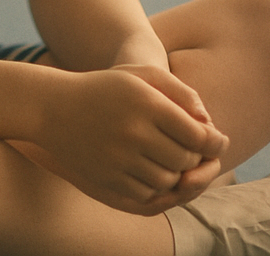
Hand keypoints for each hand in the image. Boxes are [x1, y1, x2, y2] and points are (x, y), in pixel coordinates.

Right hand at [29, 65, 228, 215]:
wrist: (53, 108)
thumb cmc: (105, 88)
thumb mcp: (141, 75)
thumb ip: (181, 93)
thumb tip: (209, 125)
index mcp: (147, 103)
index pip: (198, 135)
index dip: (214, 142)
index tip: (217, 141)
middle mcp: (134, 131)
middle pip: (185, 160)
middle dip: (193, 157)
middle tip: (187, 149)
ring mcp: (119, 157)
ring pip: (167, 180)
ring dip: (173, 173)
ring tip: (165, 158)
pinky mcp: (107, 177)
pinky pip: (145, 193)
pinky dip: (152, 186)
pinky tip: (146, 169)